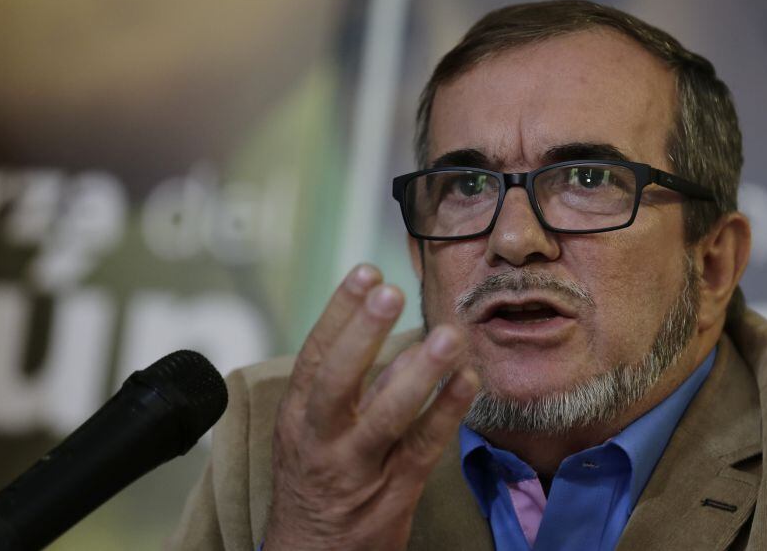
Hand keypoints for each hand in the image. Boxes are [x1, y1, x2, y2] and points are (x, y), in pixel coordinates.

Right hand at [263, 265, 479, 550]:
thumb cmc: (316, 485)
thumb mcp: (318, 434)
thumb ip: (357, 389)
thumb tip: (399, 344)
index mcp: (298, 417)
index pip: (315, 356)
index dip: (339, 312)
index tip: (365, 272)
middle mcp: (321, 440)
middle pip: (337, 381)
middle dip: (362, 333)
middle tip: (389, 291)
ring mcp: (356, 468)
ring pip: (386, 416)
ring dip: (419, 373)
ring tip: (448, 335)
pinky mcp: (392, 494)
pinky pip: (423, 448)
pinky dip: (447, 412)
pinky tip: (468, 380)